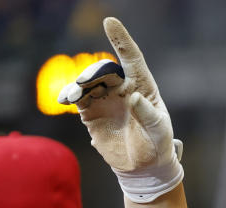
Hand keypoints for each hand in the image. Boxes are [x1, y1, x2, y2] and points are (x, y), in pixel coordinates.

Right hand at [58, 17, 182, 201]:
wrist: (144, 167)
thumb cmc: (158, 145)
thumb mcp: (159, 130)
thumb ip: (148, 113)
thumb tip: (133, 97)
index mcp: (143, 87)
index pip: (132, 59)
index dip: (121, 40)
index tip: (110, 22)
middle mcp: (121, 88)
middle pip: (105, 71)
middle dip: (95, 72)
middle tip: (87, 81)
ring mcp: (104, 99)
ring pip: (88, 83)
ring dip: (81, 84)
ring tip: (77, 95)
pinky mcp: (91, 112)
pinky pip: (77, 99)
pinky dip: (70, 95)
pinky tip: (66, 98)